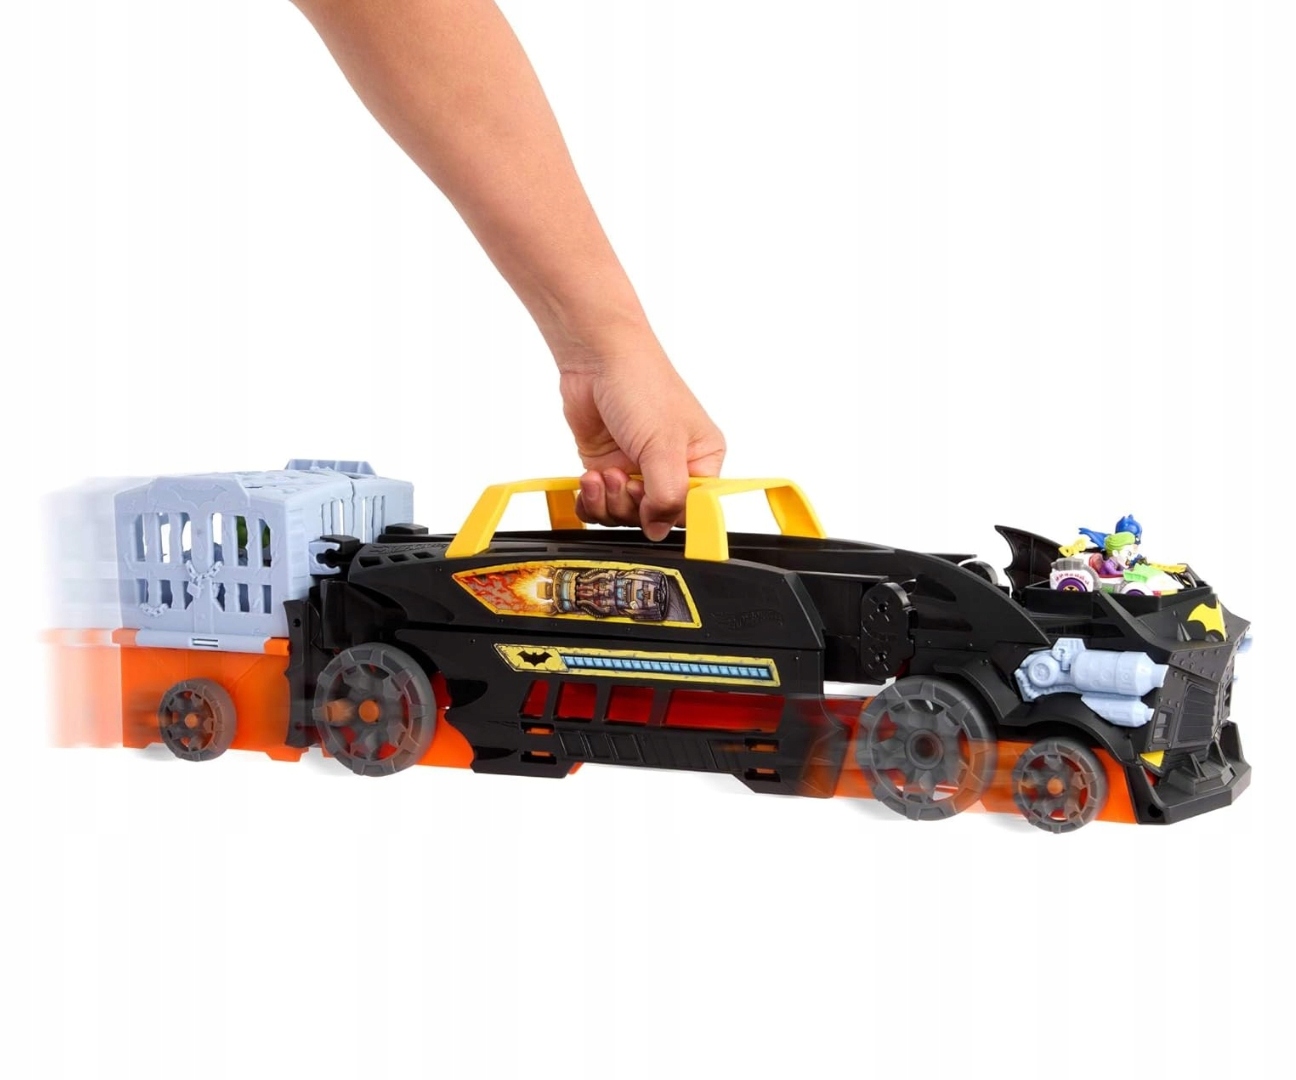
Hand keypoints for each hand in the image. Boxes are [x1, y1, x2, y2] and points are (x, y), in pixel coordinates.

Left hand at [559, 348, 724, 540]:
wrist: (597, 358)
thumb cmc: (642, 385)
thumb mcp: (663, 445)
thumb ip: (667, 495)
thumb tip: (658, 530)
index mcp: (701, 460)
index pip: (691, 510)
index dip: (667, 513)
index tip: (650, 501)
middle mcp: (671, 468)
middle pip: (654, 517)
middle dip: (631, 505)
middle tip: (624, 479)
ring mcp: (637, 469)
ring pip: (623, 515)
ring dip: (608, 501)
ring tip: (603, 474)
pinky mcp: (607, 468)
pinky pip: (599, 506)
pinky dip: (591, 501)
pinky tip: (589, 479)